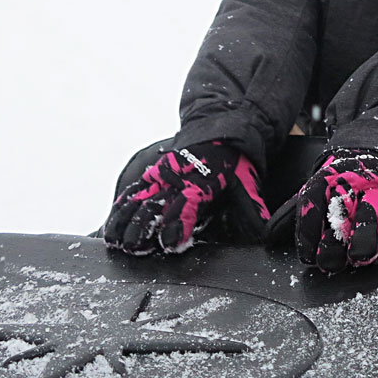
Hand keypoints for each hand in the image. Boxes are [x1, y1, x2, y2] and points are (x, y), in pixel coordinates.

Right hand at [103, 140, 267, 254]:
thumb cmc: (234, 164)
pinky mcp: (154, 173)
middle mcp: (178, 181)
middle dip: (144, 227)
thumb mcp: (248, 185)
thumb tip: (264, 233)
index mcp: (200, 186)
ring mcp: (163, 176)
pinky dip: (123, 206)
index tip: (168, 242)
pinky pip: (135, 190)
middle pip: (156, 206)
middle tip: (132, 247)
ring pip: (141, 199)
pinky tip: (112, 222)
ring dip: (127, 220)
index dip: (177, 226)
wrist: (223, 130)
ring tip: (115, 241)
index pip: (186, 209)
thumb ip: (252, 211)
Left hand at [294, 152, 377, 271]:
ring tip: (356, 258)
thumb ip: (291, 216)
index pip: (310, 206)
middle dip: (333, 246)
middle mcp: (350, 182)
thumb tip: (267, 237)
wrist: (377, 157)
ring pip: (369, 220)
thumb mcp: (314, 194)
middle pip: (339, 215)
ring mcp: (377, 190)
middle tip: (329, 262)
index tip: (307, 256)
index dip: (307, 235)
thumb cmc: (340, 186)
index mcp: (324, 180)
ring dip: (362, 245)